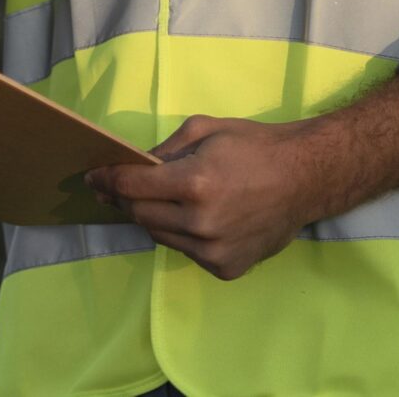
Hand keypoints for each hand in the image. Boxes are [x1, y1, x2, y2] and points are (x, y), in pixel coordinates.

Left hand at [84, 115, 315, 280]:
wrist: (305, 177)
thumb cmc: (255, 146)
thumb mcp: (205, 129)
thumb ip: (164, 149)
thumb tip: (131, 166)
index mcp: (195, 183)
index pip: (132, 187)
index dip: (107, 181)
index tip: (93, 178)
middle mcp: (201, 222)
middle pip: (140, 215)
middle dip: (127, 199)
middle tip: (124, 187)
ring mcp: (213, 250)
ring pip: (160, 236)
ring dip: (155, 217)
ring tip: (168, 200)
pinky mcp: (225, 268)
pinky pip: (187, 252)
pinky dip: (184, 235)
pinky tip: (200, 218)